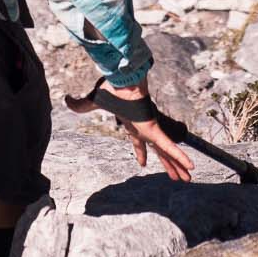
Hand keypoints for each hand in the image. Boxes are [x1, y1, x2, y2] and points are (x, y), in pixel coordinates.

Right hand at [65, 81, 194, 181]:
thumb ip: (81, 105)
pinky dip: (180, 156)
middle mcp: (144, 128)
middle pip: (158, 150)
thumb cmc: (112, 87)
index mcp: (133, 124)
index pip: (138, 142)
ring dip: (177, 166)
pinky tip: (190, 166)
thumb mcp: (94, 100)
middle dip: (167, 163)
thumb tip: (66, 100)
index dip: (141, 153)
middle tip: (176, 176)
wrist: (121, 78)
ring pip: (167, 152)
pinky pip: (169, 146)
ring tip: (188, 179)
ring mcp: (151, 128)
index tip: (144, 163)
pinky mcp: (154, 128)